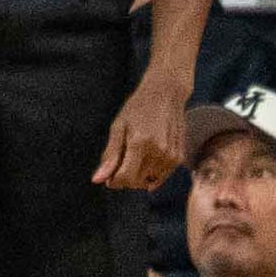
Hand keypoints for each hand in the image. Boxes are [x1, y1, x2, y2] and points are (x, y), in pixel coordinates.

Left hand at [92, 70, 187, 189]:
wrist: (166, 94)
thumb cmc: (137, 109)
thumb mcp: (118, 128)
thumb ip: (110, 156)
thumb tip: (97, 180)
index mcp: (140, 143)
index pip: (125, 178)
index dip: (114, 181)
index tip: (108, 176)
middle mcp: (159, 152)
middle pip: (137, 182)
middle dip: (125, 178)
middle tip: (121, 161)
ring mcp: (171, 156)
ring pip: (149, 181)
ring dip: (138, 176)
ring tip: (135, 154)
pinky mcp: (178, 157)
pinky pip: (160, 176)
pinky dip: (150, 173)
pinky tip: (146, 158)